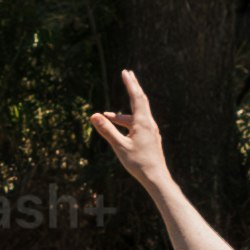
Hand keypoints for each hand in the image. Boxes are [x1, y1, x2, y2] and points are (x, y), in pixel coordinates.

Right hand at [85, 68, 175, 192]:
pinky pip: (137, 124)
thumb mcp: (119, 146)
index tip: (125, 72)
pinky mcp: (150, 138)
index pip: (136, 97)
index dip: (130, 84)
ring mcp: (150, 131)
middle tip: (128, 73)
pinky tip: (119, 130)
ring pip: (136, 116)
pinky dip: (126, 123)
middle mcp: (149, 123)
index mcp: (142, 122)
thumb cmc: (138, 163)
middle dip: (133, 87)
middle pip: (140, 100)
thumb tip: (94, 115)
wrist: (156, 178)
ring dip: (122, 114)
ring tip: (107, 115)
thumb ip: (107, 130)